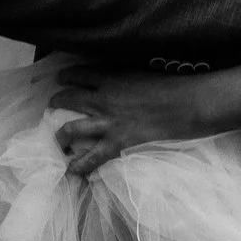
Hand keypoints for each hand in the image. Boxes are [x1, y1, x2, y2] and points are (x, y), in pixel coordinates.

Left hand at [49, 65, 208, 177]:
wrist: (187, 104)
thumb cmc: (173, 84)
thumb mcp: (144, 70)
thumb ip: (126, 74)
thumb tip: (119, 78)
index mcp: (110, 77)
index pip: (78, 74)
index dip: (66, 77)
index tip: (61, 79)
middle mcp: (102, 98)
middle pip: (68, 98)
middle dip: (56, 102)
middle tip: (52, 105)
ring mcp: (108, 122)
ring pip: (71, 127)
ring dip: (59, 134)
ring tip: (55, 139)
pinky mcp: (118, 143)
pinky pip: (92, 157)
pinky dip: (79, 165)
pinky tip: (71, 170)